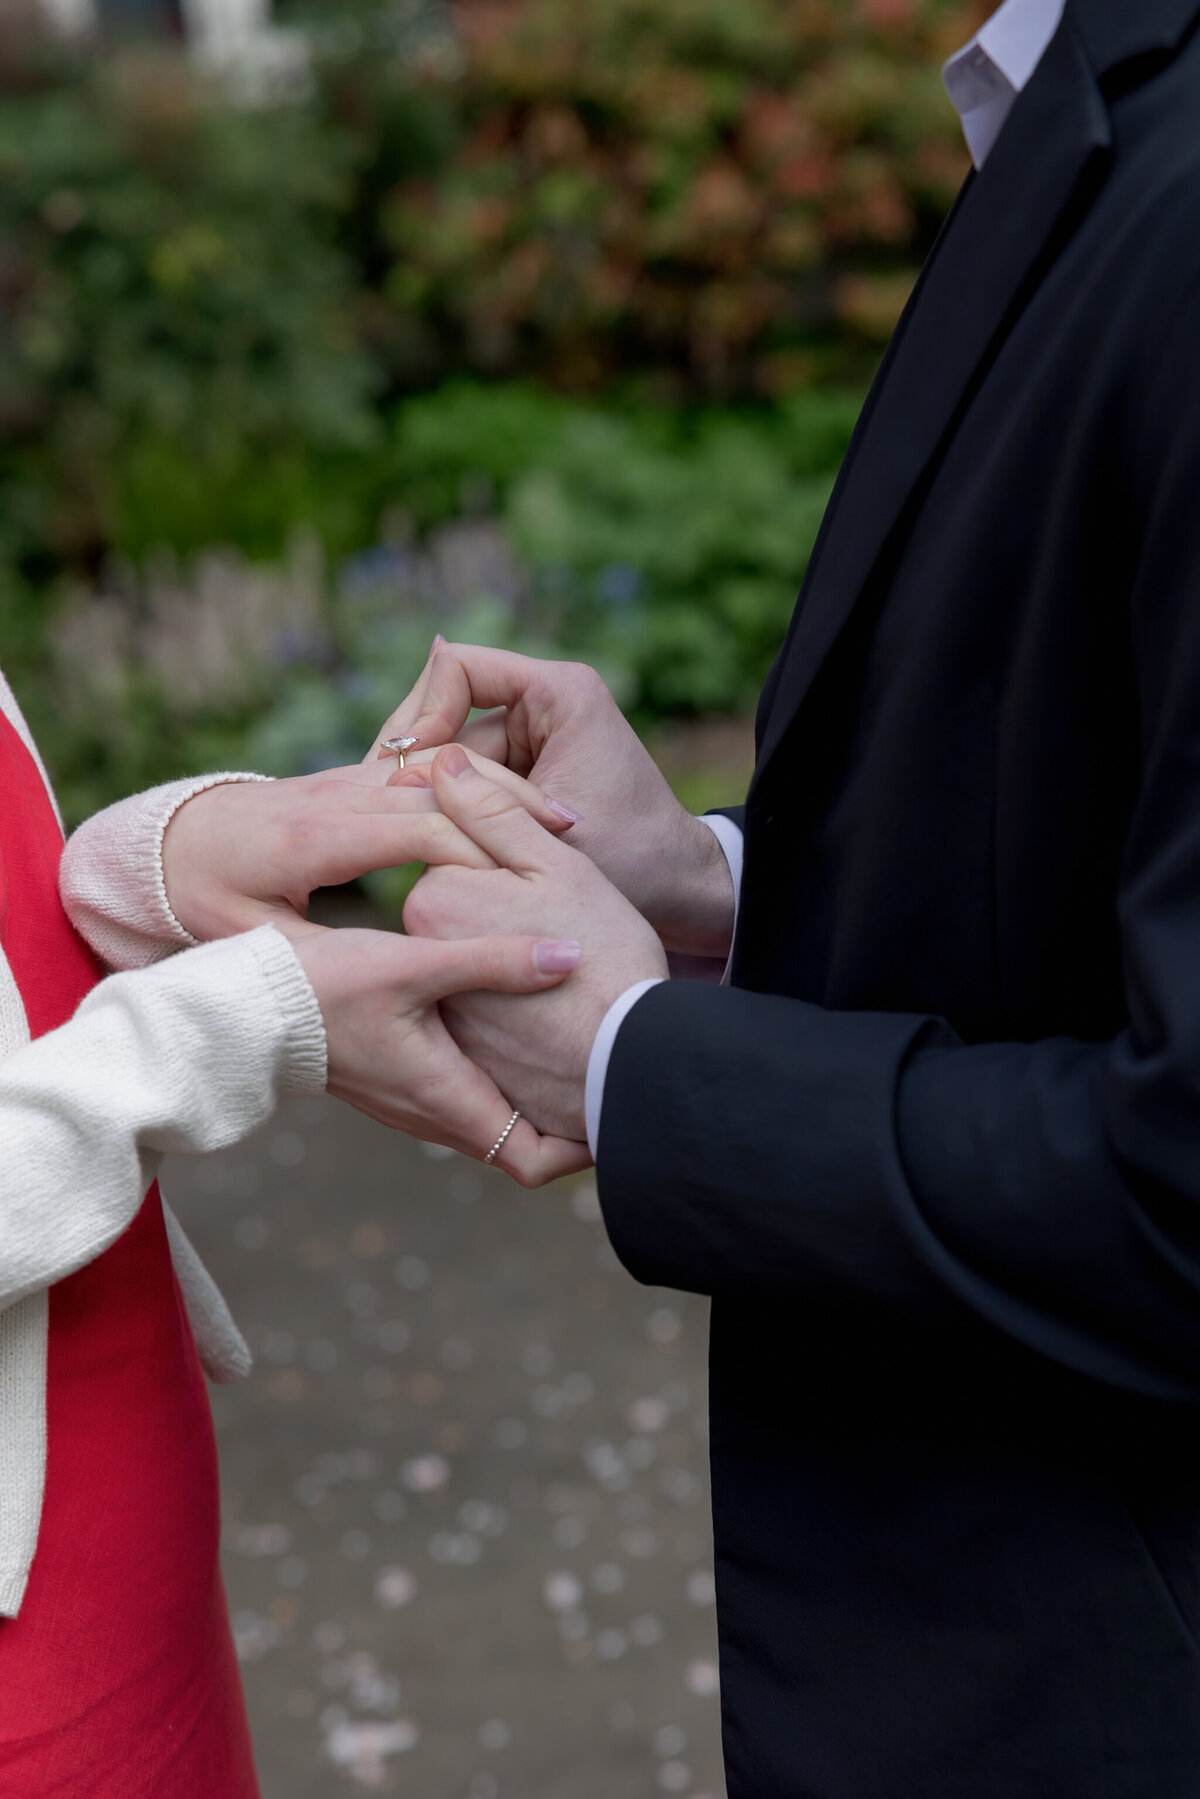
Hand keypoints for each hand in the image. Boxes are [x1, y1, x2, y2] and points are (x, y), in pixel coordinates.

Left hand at [162, 760, 573, 942]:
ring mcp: (348, 778)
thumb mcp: (248, 941)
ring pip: (440, 766)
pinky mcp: (357, 778)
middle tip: (570, 838)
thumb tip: (382, 982)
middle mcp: (337, 795)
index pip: (414, 831)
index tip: (527, 884)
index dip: (475, 854)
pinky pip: (428, 766)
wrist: (174, 840)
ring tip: (561, 821)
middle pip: (440, 786)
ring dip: (502, 787)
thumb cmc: (206, 898)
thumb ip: (314, 956)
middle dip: (507, 809)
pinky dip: (479, 783)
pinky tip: (521, 809)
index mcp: (314, 837)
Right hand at [288, 924, 591, 1186]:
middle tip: (610, 1072)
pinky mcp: (397, 1079)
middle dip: (569, 1119)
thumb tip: (571, 955)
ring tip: (575, 1049)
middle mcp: (434, 1115)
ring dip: (532, 1097)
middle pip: (521, 1145)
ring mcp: (413, 1102)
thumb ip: (495, 959)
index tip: (615, 1106)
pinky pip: (464, 1094)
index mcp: (447, 1100)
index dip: (583, 1147)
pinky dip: (498, 1077)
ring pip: (492, 1119)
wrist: (244, 1007)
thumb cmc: (323, 988)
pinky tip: (512, 1028)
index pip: (534, 1163)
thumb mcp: (416, 964)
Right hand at [370, 642, 735, 957]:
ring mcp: (532, 737)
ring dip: (432, 799)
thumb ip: (473, 796)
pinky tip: (428, 849)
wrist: (679, 896)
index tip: (410, 776)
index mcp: (561, 691)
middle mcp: (544, 702)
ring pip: (449, 756)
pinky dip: (448, 813)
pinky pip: (466, 782)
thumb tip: (391, 760)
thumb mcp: (541, 830)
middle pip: (445, 713)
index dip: (423, 715)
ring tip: (409, 843)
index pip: (456, 668)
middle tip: (382, 817)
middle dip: (418, 766)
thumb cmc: (630, 864)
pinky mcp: (524, 771)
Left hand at [403, 745, 669, 1140]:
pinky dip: (506, 991)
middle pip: (457, 895)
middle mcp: (417, 952)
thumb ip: (494, 809)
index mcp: (434, 896)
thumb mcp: (556, 865)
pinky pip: (477, 997)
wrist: (627, 1066)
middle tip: (570, 914)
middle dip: (506, 890)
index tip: (561, 859)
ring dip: (507, 938)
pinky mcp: (461, 1045)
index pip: (455, 839)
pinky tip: (550, 1001)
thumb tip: (443, 761)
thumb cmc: (604, 956)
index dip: (516, 840)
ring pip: (470, 943)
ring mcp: (435, 1002)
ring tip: (568, 956)